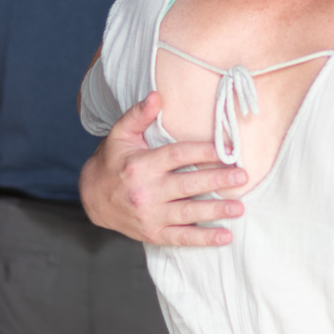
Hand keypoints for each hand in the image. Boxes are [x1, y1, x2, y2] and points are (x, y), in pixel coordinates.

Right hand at [78, 92, 248, 245]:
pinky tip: (225, 237)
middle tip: (242, 177)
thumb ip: (139, 114)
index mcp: (141, 165)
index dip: (204, 151)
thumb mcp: (120, 134)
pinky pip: (181, 238)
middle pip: (187, 185)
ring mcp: (149, 216)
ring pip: (187, 213)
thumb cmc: (112, 161)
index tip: (227, 149)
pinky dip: (204, 239)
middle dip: (217, 180)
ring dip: (215, 211)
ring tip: (239, 207)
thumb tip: (157, 95)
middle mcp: (146, 192)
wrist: (91, 198)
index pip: (177, 156)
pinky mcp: (153, 234)